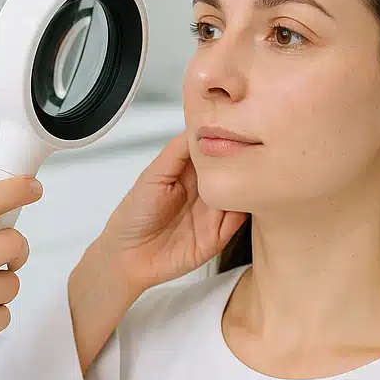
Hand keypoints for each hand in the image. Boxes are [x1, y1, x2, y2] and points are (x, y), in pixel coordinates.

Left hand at [97, 132, 245, 297]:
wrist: (127, 256)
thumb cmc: (133, 215)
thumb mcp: (153, 175)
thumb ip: (176, 152)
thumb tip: (198, 125)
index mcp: (189, 172)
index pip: (216, 149)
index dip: (227, 137)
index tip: (239, 123)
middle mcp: (205, 190)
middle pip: (233, 170)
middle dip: (243, 158)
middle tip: (252, 145)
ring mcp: (213, 213)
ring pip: (240, 192)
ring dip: (247, 182)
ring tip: (251, 169)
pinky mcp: (219, 236)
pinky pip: (238, 220)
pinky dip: (245, 208)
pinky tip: (245, 197)